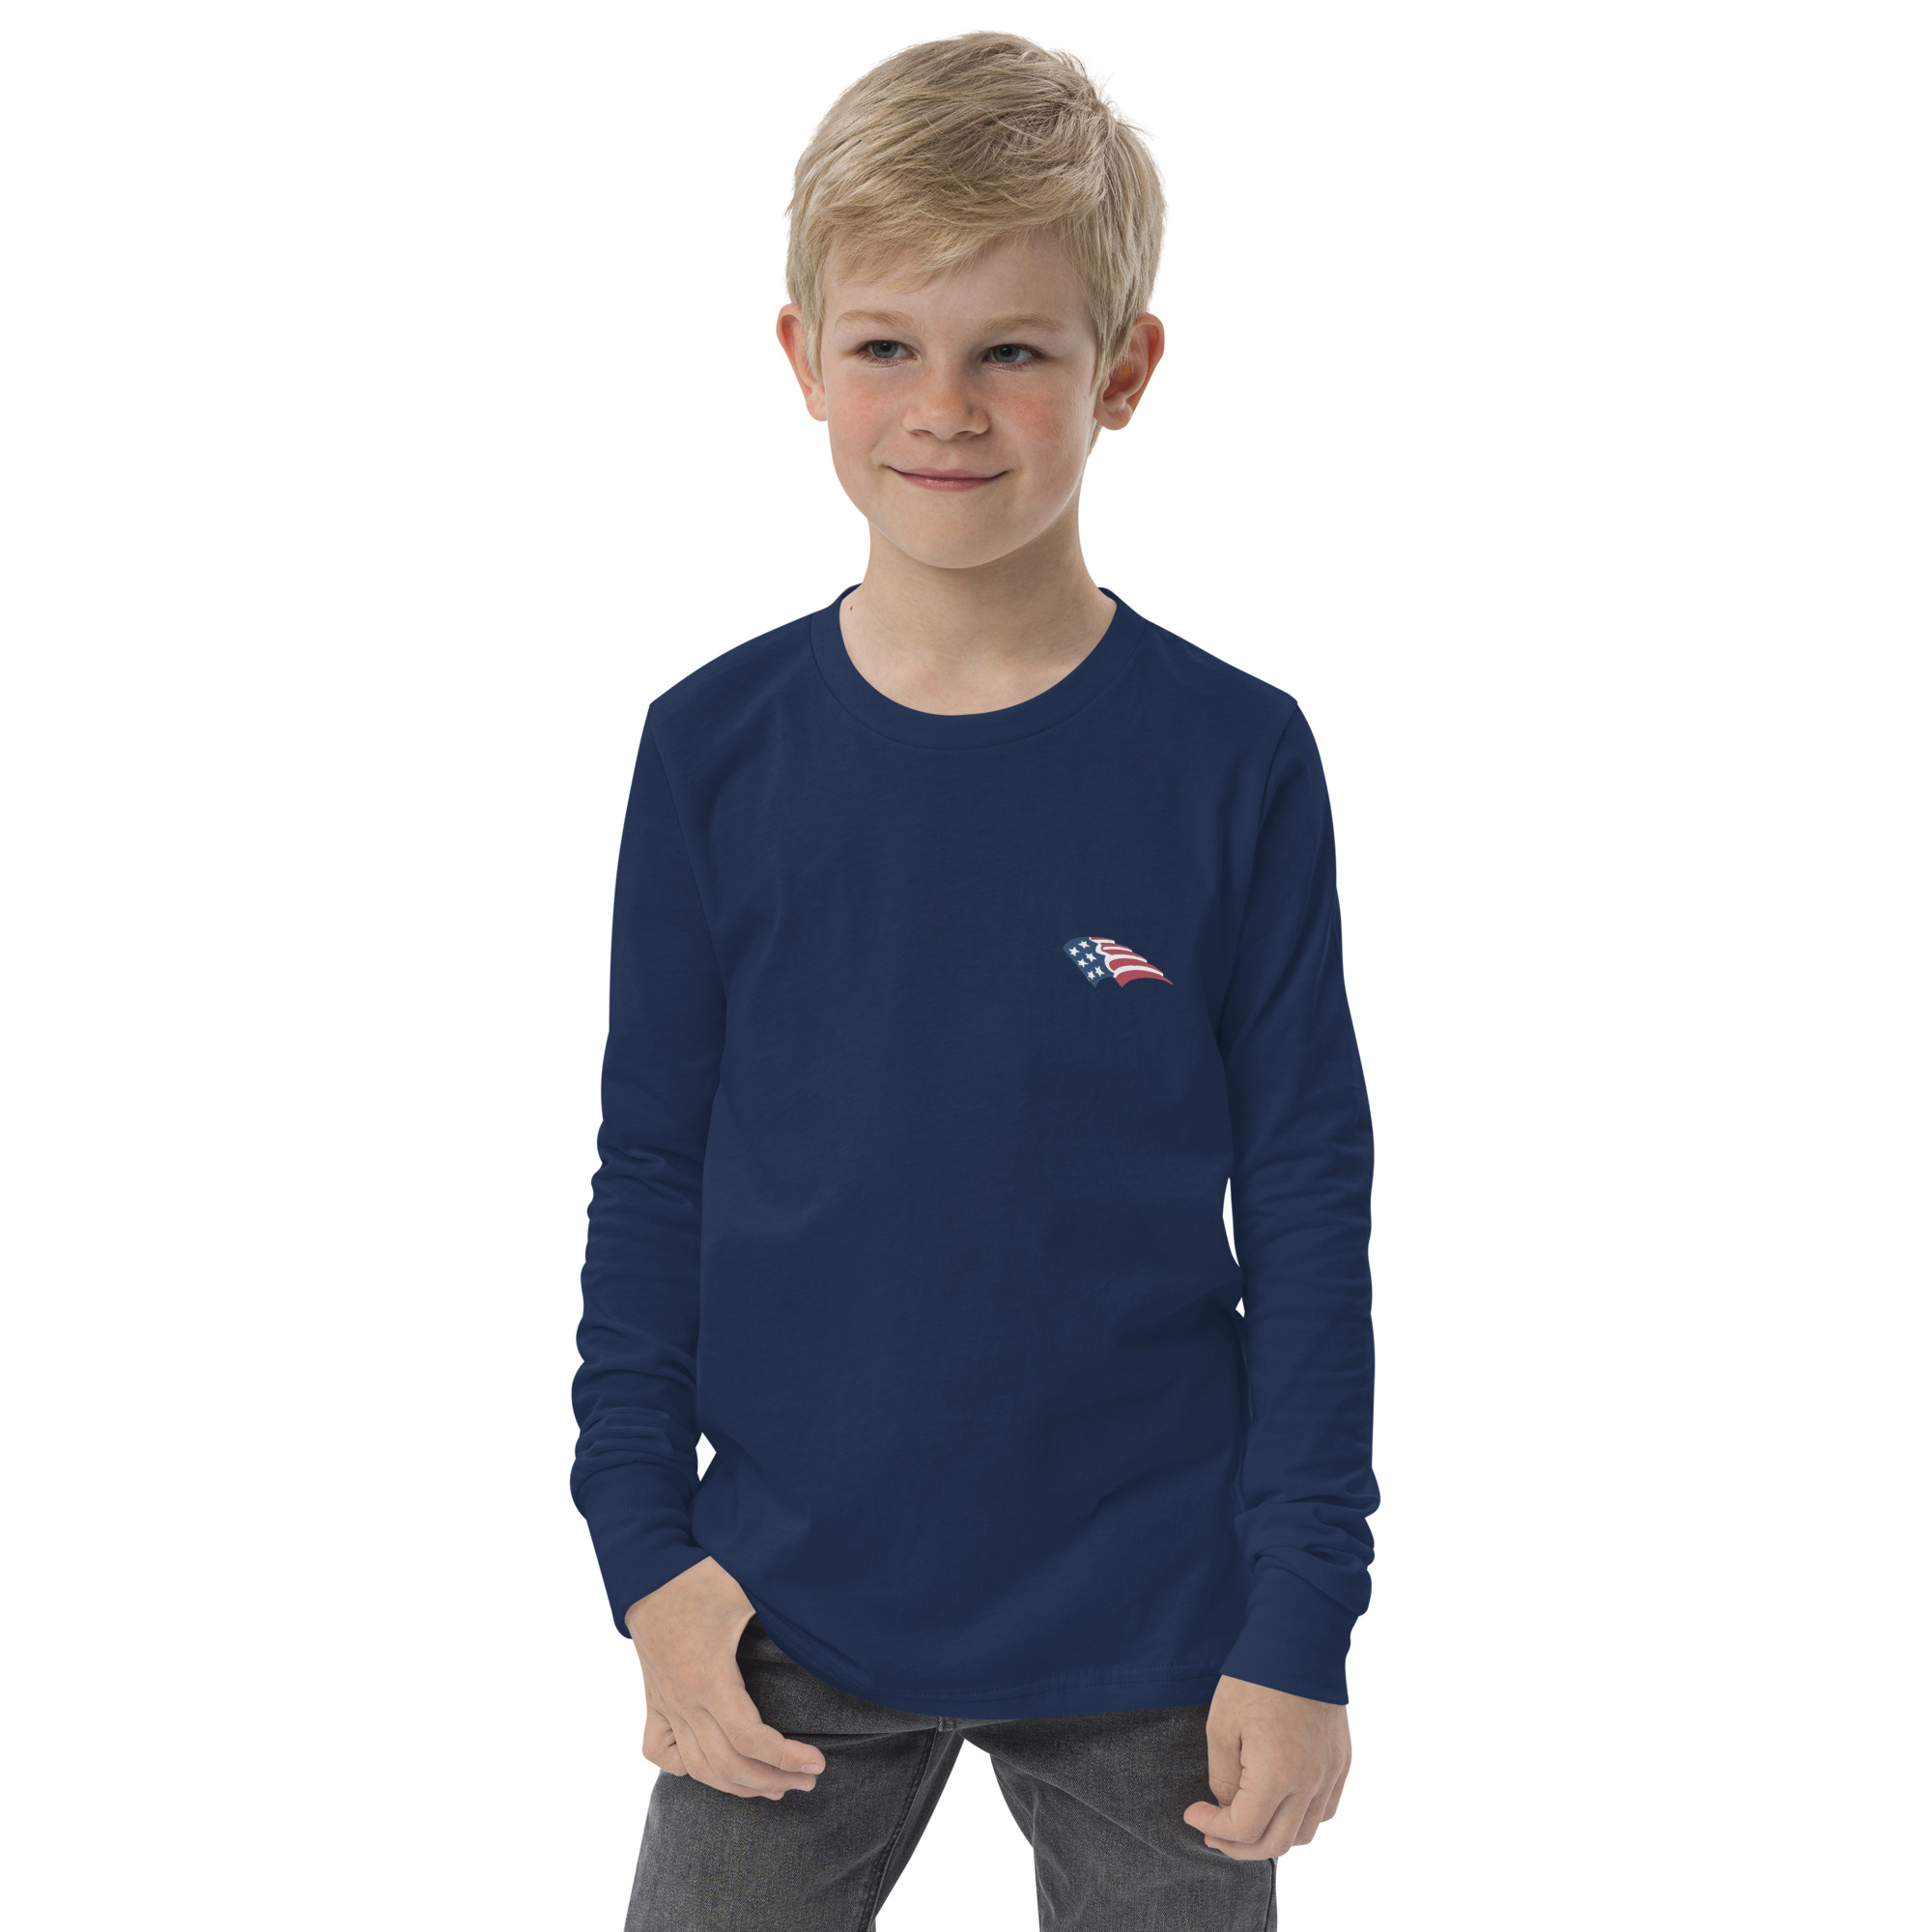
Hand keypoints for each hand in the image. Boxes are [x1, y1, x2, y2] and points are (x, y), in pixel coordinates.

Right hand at [623, 1556, 824, 1800]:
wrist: (647, 1572)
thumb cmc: (699, 1576)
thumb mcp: (747, 1587)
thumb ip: (786, 1605)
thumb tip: (830, 1619)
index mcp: (709, 1676)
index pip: (750, 1739)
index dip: (786, 1758)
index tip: (818, 1763)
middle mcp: (684, 1699)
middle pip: (728, 1764)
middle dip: (773, 1779)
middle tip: (808, 1779)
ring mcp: (665, 1704)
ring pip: (698, 1768)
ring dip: (738, 1786)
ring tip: (775, 1788)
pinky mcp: (654, 1700)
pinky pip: (659, 1751)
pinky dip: (684, 1767)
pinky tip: (712, 1766)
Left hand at [1183, 1675, 1350, 1857]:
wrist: (1300, 1641)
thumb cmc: (1255, 1679)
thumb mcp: (1221, 1725)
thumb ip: (1222, 1777)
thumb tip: (1228, 1807)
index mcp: (1277, 1775)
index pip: (1245, 1829)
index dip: (1213, 1829)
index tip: (1193, 1813)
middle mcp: (1310, 1783)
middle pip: (1276, 1843)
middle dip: (1239, 1846)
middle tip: (1214, 1833)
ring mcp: (1330, 1774)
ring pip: (1305, 1834)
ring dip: (1272, 1837)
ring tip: (1246, 1823)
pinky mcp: (1341, 1761)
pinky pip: (1325, 1810)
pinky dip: (1301, 1820)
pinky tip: (1279, 1805)